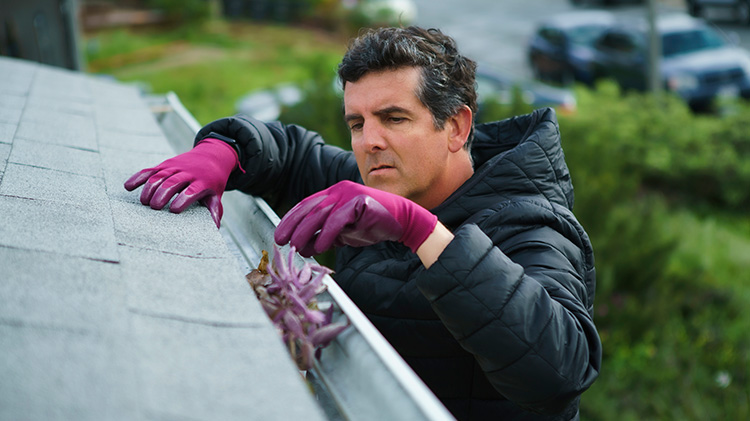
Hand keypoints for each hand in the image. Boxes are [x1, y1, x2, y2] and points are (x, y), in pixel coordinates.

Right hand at [123, 138, 237, 227]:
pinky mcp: (164, 164)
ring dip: (149, 187)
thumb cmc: (212, 181)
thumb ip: (214, 210)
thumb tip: (215, 228)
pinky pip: (149, 170)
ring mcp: (174, 167)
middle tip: (154, 207)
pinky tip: (128, 187)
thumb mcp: (216, 194)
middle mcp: (187, 173)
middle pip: (173, 182)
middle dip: (162, 193)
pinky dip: (138, 177)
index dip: (183, 199)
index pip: (192, 190)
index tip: (174, 210)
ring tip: (143, 202)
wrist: (211, 156)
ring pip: (160, 175)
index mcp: (202, 182)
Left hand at [274, 180, 437, 256]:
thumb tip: (303, 248)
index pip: (306, 206)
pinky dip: (327, 234)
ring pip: (320, 213)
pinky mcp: (359, 200)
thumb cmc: (373, 226)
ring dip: (306, 232)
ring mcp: (348, 193)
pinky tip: (321, 247)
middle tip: (282, 242)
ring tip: (297, 247)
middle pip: (309, 208)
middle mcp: (338, 190)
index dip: (290, 220)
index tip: (280, 235)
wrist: (402, 221)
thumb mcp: (343, 234)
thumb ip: (324, 238)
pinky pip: (337, 219)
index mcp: (333, 194)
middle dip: (293, 226)